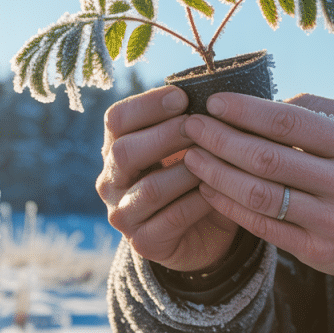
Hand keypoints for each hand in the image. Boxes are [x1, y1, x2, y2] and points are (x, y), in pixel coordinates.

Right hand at [96, 86, 240, 271]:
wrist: (205, 232)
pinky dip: (200, 201)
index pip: (116, 119)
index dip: (146, 105)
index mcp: (117, 147)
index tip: (181, 96)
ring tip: (216, 158)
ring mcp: (124, 214)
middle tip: (198, 126)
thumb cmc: (198, 175)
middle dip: (165, 135)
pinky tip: (219, 189)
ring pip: (150, 188)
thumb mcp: (194, 144)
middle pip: (124, 152)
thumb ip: (197, 119)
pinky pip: (173, 217)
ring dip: (188, 170)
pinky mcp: (144, 242)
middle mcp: (112, 180)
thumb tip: (221, 91)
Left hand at [179, 92, 333, 281]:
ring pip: (259, 195)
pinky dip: (230, 207)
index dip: (245, 111)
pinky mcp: (319, 252)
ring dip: (217, 174)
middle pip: (266, 158)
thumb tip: (269, 101)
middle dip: (220, 139)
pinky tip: (210, 190)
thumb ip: (322, 108)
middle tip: (191, 126)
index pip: (288, 122)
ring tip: (192, 158)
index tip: (214, 102)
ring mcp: (332, 221)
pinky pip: (263, 226)